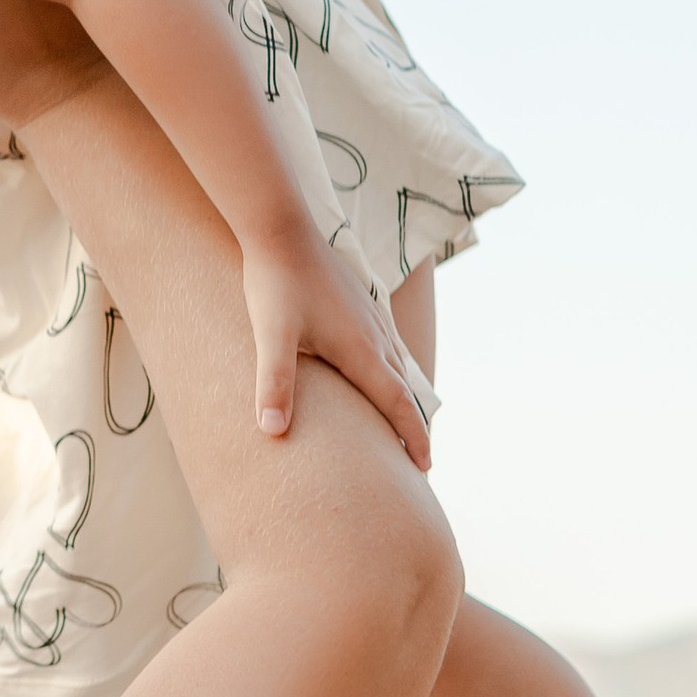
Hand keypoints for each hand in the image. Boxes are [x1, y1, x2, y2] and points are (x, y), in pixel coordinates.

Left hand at [246, 224, 433, 468]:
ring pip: (398, 365)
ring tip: (405, 422)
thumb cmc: (274, 283)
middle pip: (404, 389)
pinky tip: (383, 369)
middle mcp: (374, 335)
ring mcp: (369, 316)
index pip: (397, 404)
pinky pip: (387, 344)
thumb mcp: (271, 337)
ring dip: (404, 397)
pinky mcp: (358, 302)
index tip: (425, 468)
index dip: (413, 438)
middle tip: (420, 461)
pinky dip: (393, 369)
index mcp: (360, 350)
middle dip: (414, 426)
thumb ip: (274, 384)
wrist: (280, 228)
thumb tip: (272, 433)